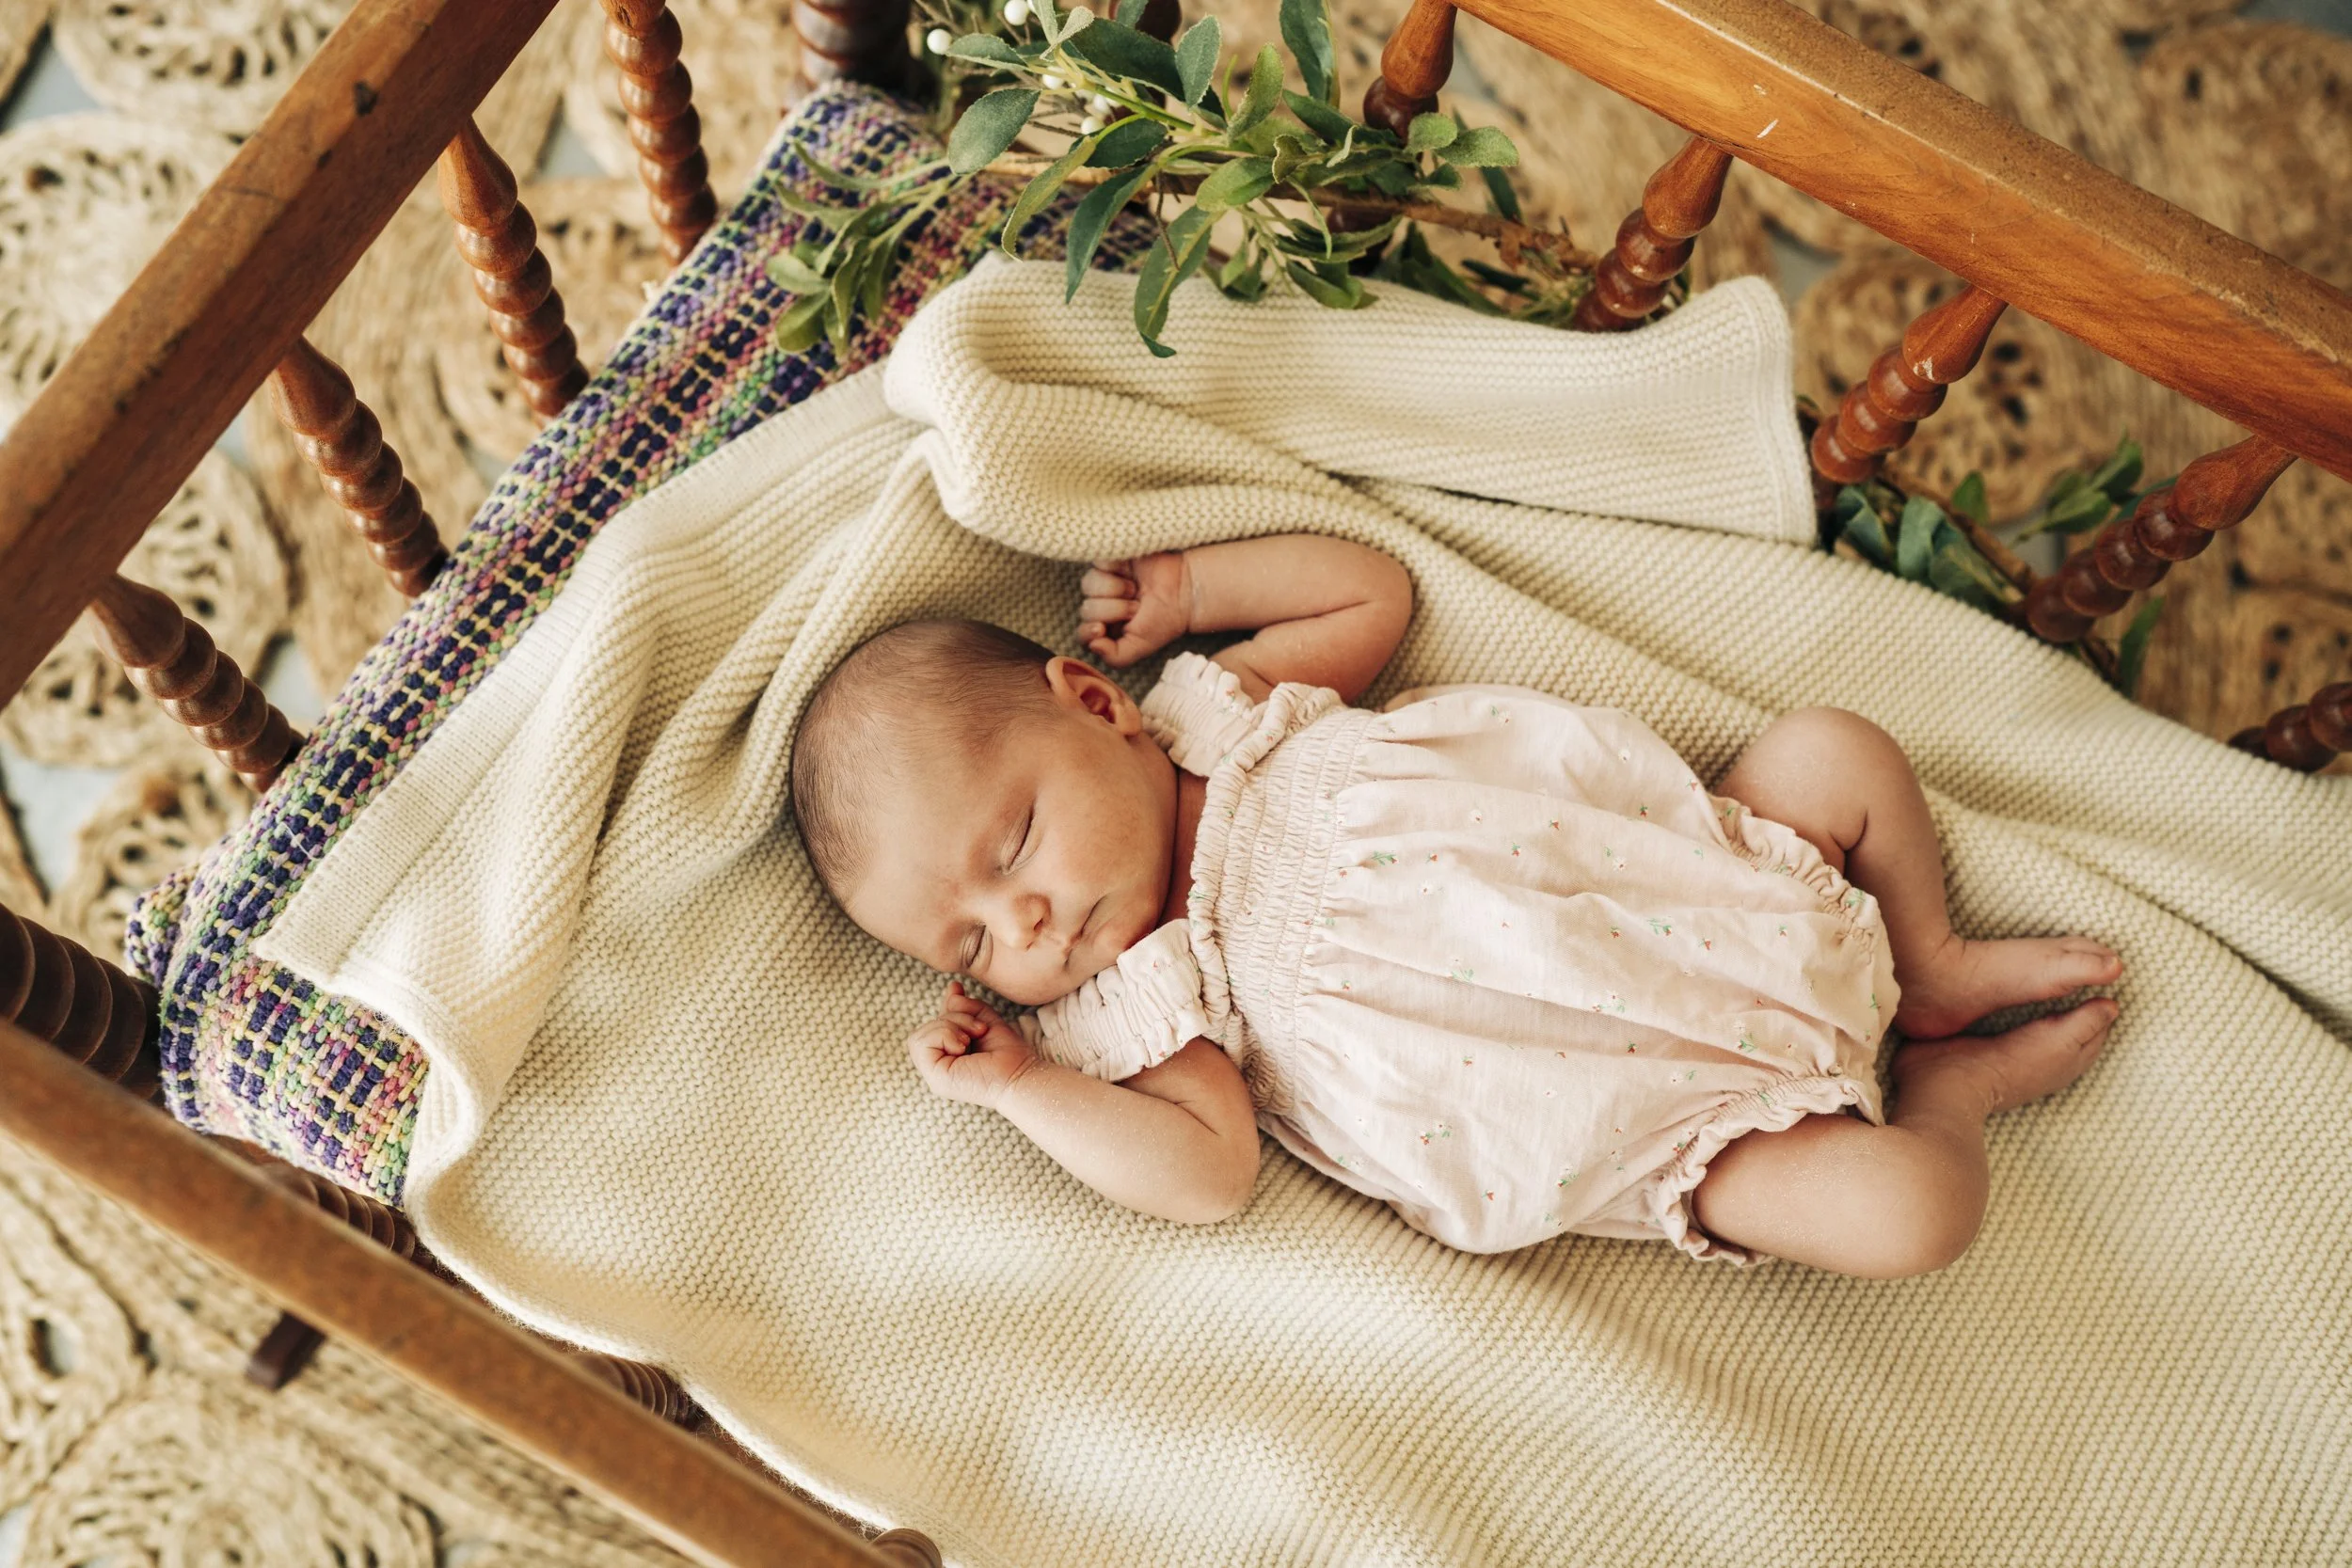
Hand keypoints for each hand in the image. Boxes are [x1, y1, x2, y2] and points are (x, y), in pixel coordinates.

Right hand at [907, 981, 1043, 1110]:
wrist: (1019, 1075)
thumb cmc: (1008, 1054)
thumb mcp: (984, 1020)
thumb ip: (966, 1007)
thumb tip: (952, 987)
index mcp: (947, 1056)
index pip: (932, 1027)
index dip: (948, 1011)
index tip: (967, 1003)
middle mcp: (938, 1066)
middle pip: (926, 1028)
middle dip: (953, 1018)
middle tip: (979, 1030)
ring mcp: (934, 1074)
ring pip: (920, 1035)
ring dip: (949, 1026)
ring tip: (971, 1039)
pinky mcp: (935, 1077)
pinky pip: (922, 1043)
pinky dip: (944, 1035)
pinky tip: (964, 1046)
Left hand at [1079, 553, 1190, 667]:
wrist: (1183, 591)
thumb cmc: (1163, 620)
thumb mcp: (1140, 646)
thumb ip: (1115, 657)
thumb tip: (1093, 645)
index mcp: (1106, 630)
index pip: (1082, 634)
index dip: (1088, 631)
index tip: (1101, 628)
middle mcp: (1101, 606)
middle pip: (1086, 609)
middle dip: (1113, 609)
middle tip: (1136, 607)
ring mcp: (1103, 582)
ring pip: (1088, 584)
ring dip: (1114, 588)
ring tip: (1134, 589)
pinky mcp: (1110, 561)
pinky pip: (1098, 562)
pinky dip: (1115, 568)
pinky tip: (1130, 572)